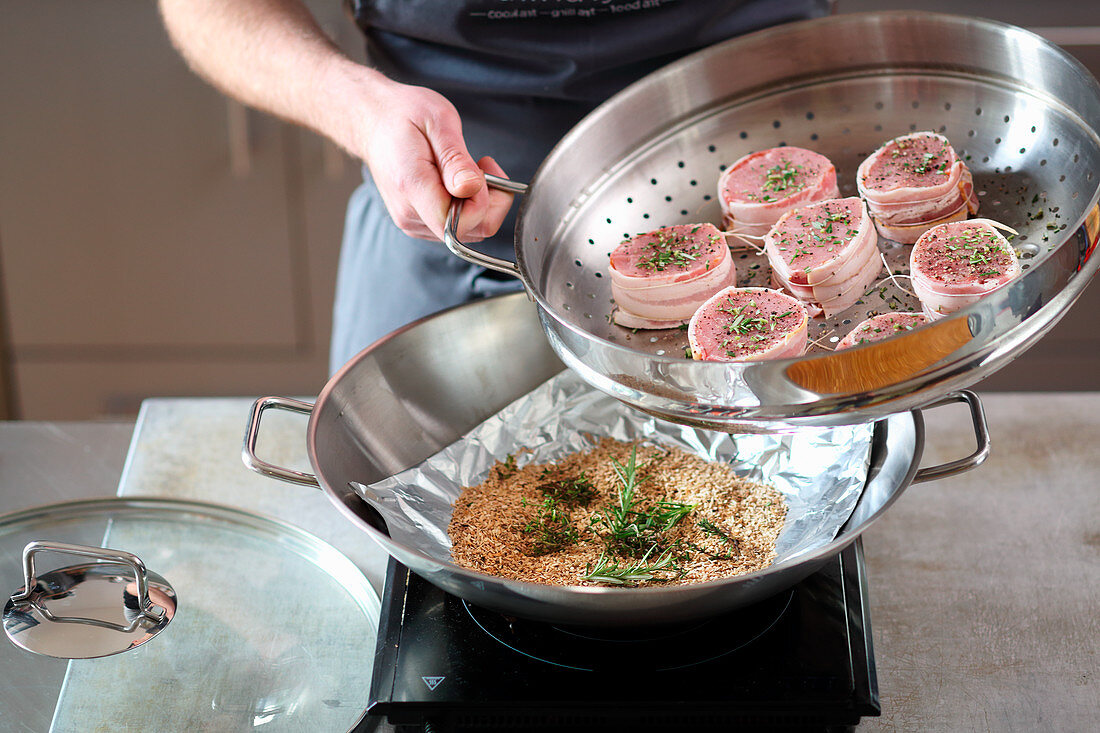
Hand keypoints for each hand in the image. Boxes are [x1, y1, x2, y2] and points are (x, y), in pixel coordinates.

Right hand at [347, 74, 513, 241]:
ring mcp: (412, 222)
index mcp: (413, 187)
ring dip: (481, 203)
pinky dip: (468, 207)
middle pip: (469, 231)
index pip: (459, 223)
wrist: (373, 120)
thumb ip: (456, 159)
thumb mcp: (438, 121)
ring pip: (467, 232)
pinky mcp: (418, 223)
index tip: (484, 167)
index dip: (482, 201)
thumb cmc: (404, 114)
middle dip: (490, 201)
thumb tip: (471, 188)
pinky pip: (456, 227)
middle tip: (484, 166)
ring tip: (469, 169)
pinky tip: (460, 182)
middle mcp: (409, 214)